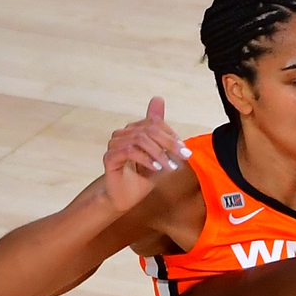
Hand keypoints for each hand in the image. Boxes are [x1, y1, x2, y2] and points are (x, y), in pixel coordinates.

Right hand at [103, 97, 190, 212]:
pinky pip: (129, 151)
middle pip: (149, 130)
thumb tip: (158, 98)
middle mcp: (122, 134)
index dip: (172, 136)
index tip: (185, 151)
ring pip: (140, 139)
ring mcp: (114, 145)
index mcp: (134, 130)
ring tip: (170, 166)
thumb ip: (161, 133)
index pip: (155, 124)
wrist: (125, 197)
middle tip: (183, 157)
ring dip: (159, 153)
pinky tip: (156, 168)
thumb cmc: (142, 176)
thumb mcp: (158, 154)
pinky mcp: (110, 157)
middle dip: (169, 144)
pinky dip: (146, 159)